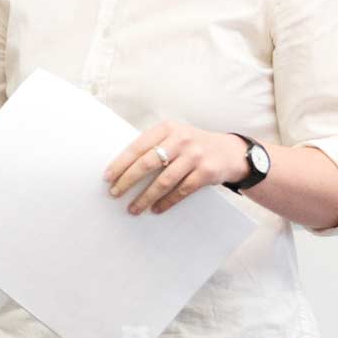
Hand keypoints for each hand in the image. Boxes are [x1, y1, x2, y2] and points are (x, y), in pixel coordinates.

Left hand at [103, 122, 248, 213]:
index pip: (138, 147)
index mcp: (167, 128)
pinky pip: (181, 191)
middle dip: (128, 181)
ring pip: (163, 181)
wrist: (230, 152)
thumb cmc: (193, 145)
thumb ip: (154, 146)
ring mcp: (194, 156)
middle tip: (115, 194)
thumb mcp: (175, 136)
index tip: (108, 177)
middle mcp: (181, 139)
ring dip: (145, 197)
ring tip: (133, 208)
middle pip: (147, 163)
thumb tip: (123, 167)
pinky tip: (156, 209)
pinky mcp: (205, 172)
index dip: (121, 163)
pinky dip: (166, 202)